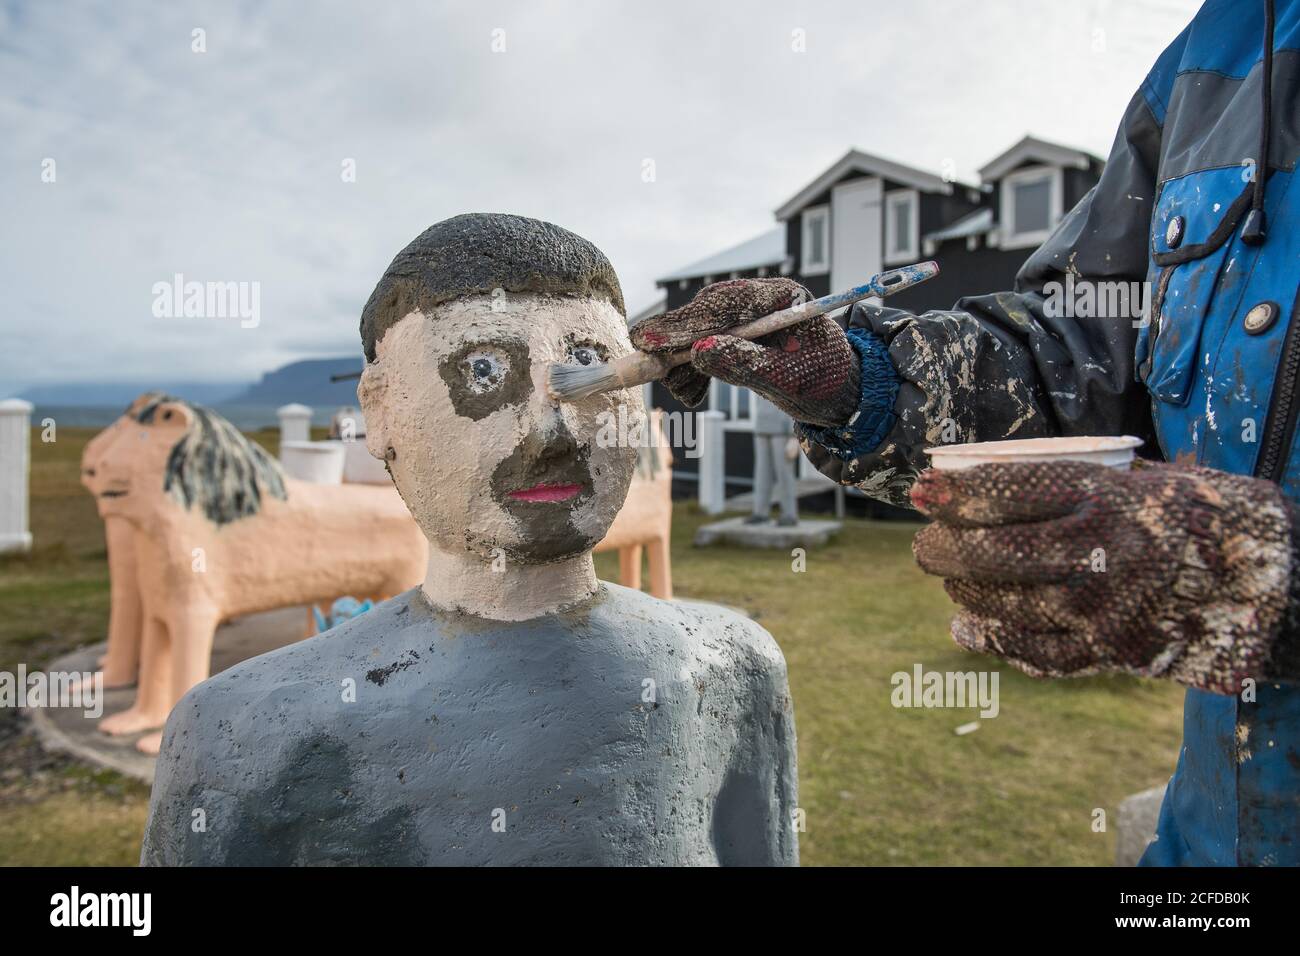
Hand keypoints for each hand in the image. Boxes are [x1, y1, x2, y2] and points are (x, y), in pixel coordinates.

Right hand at [629, 278, 859, 427]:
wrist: (837, 394)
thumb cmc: (823, 383)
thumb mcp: (790, 380)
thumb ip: (746, 365)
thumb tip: (698, 352)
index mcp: (782, 297)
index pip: (726, 302)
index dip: (685, 322)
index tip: (650, 338)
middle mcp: (760, 299)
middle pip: (704, 311)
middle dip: (675, 341)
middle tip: (646, 364)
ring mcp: (746, 316)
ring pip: (697, 329)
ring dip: (681, 361)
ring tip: (686, 393)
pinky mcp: (735, 333)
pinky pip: (701, 344)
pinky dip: (690, 368)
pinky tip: (692, 391)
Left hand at [909, 459, 1292, 693]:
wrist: (1273, 575)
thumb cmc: (1196, 512)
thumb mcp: (1140, 477)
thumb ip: (1068, 481)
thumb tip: (975, 484)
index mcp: (1104, 497)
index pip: (1002, 493)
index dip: (952, 494)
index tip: (923, 492)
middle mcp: (1098, 553)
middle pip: (987, 553)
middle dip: (940, 548)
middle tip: (925, 544)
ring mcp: (1102, 608)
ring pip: (1001, 603)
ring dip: (962, 591)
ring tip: (951, 578)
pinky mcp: (1112, 650)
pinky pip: (1035, 651)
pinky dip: (995, 639)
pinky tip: (972, 627)